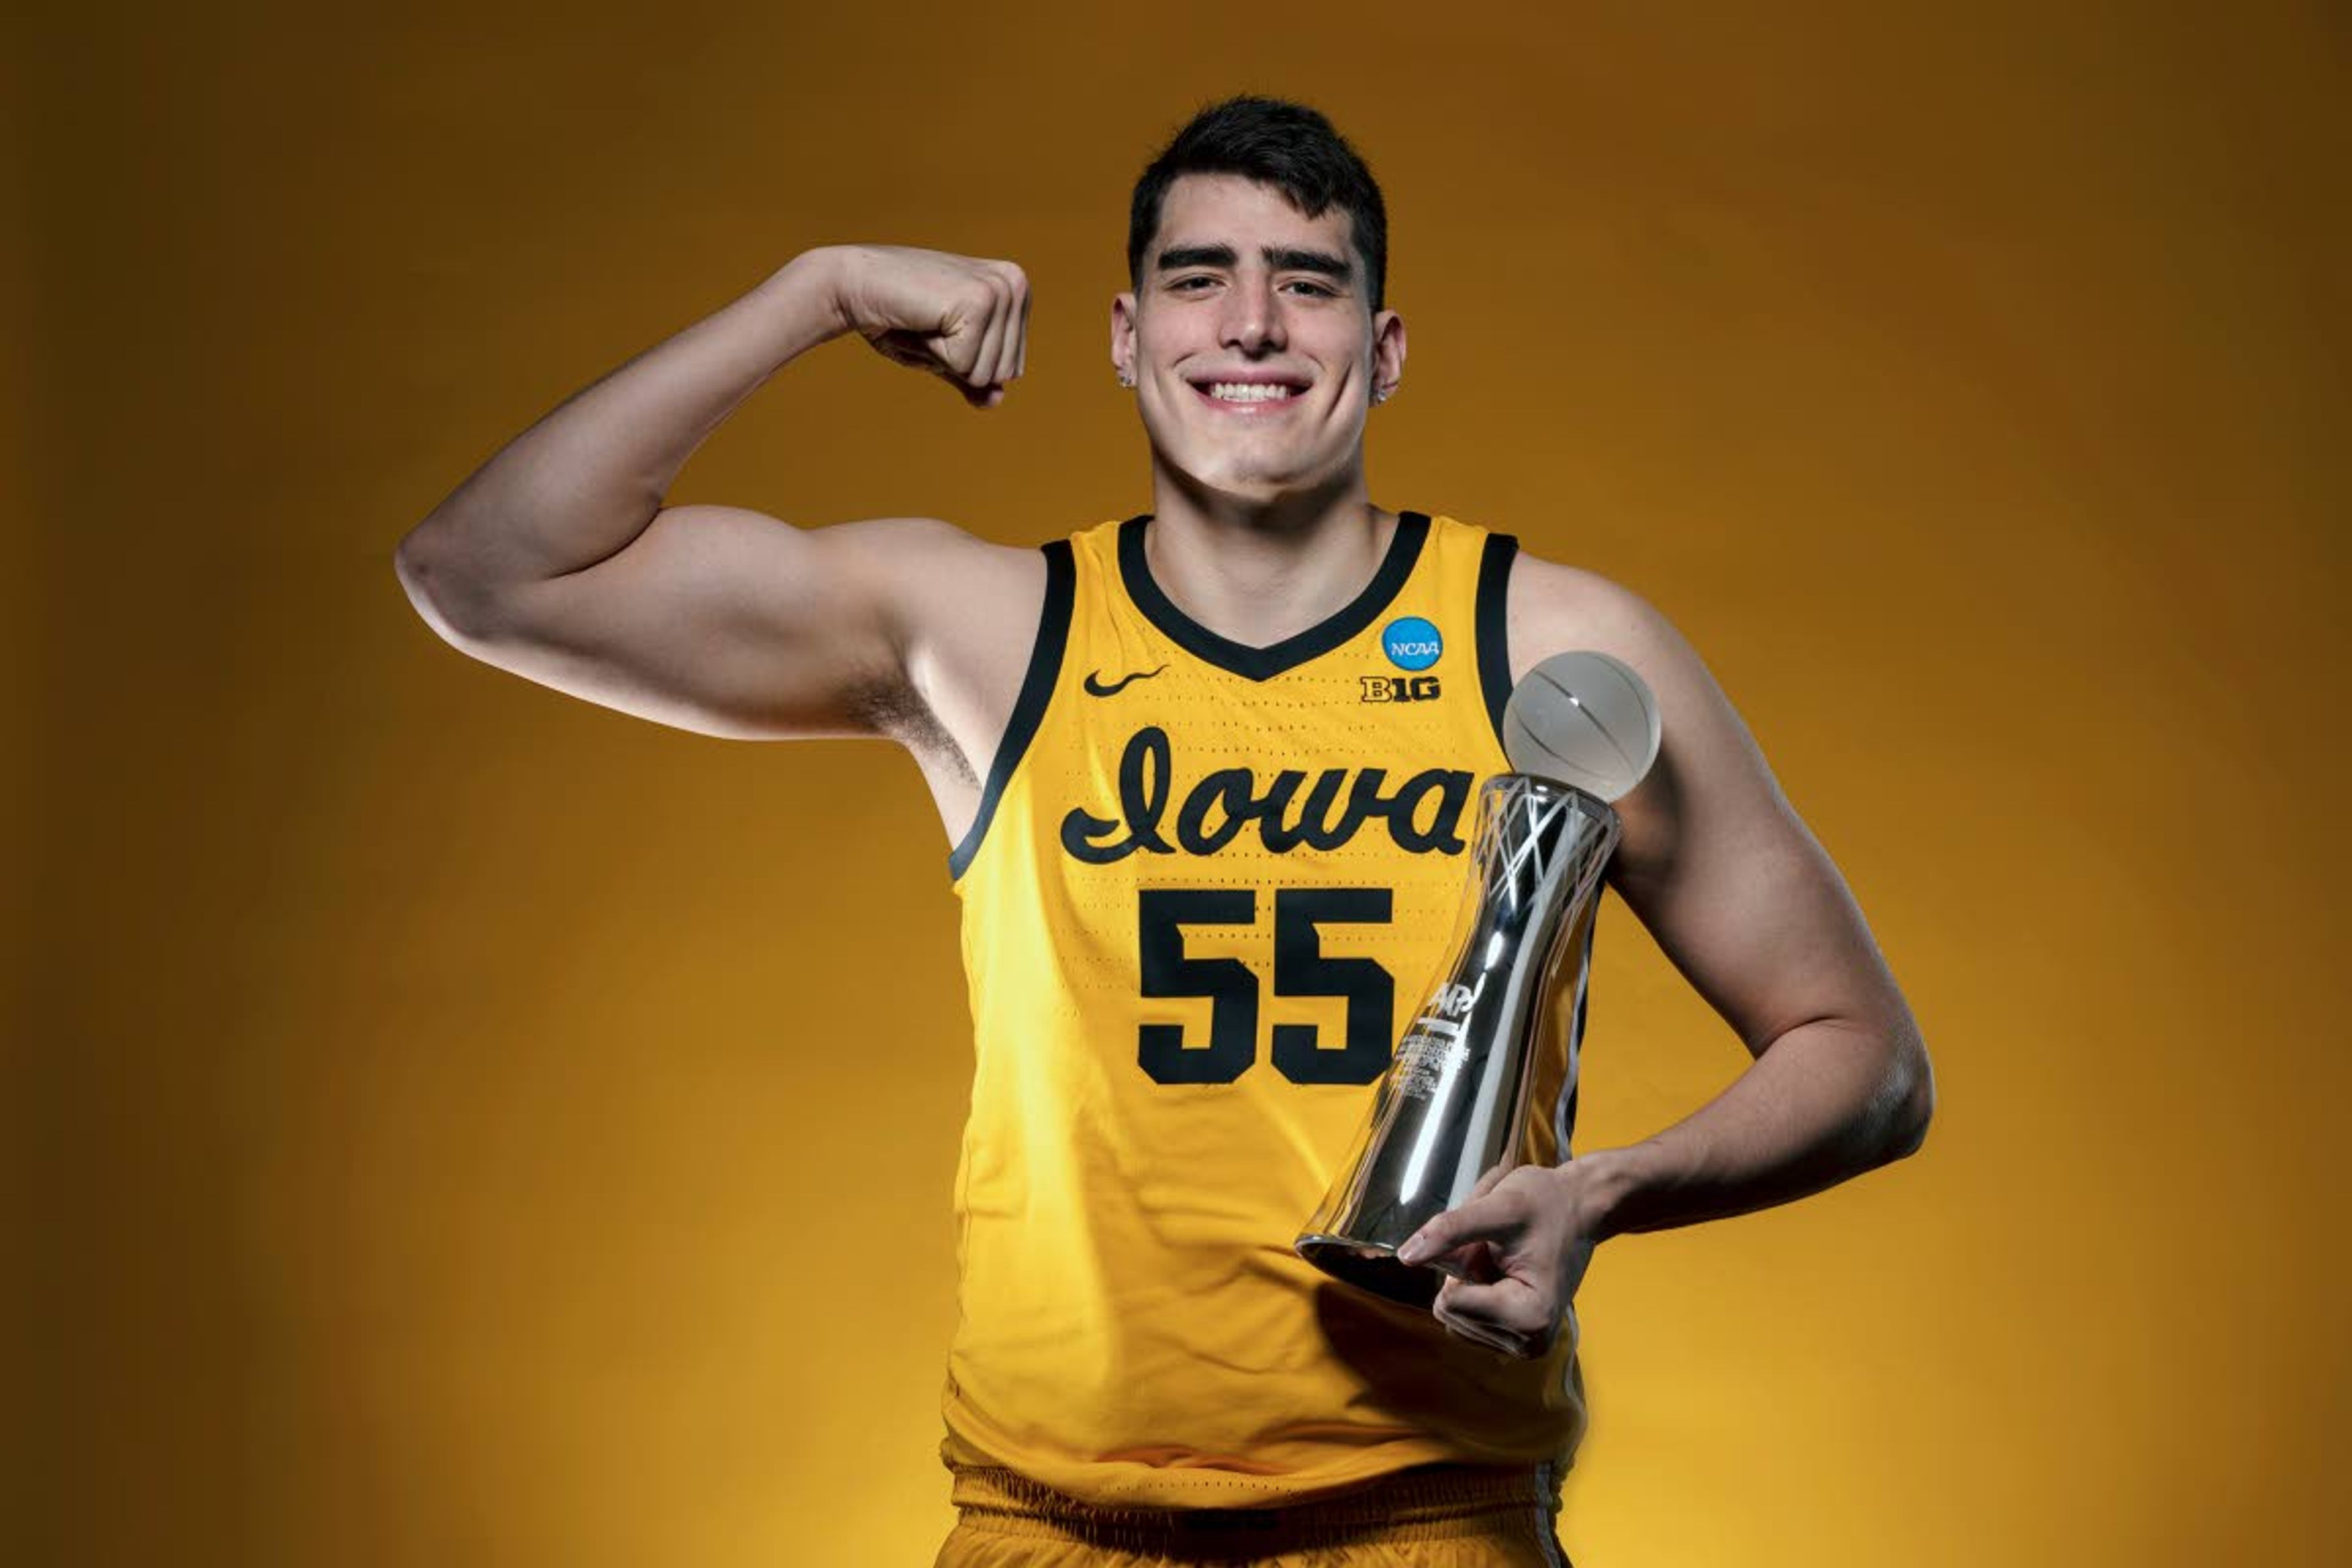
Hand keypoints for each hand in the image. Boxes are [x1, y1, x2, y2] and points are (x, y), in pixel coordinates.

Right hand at [821, 244, 1029, 408]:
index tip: (941, 328)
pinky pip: (966, 366)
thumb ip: (973, 378)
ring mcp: (1000, 290)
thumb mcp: (944, 355)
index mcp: (1016, 291)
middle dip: (959, 363)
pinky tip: (921, 321)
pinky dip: (935, 353)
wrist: (856, 285)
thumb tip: (997, 400)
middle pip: (1004, 373)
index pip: (1011, 368)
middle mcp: (1015, 284)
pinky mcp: (979, 300)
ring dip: (945, 358)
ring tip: (925, 323)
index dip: (967, 362)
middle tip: (930, 326)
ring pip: (986, 373)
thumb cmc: (899, 319)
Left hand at [1395, 1161, 1608, 1358]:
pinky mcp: (1520, 1340)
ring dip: (1470, 1285)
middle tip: (1500, 1251)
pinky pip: (1467, 1321)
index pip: (1449, 1301)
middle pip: (1450, 1313)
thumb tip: (1406, 1257)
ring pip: (1455, 1318)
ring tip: (1505, 1260)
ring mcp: (1525, 1345)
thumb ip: (1450, 1230)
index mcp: (1529, 1317)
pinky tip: (1505, 1273)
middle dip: (1465, 1276)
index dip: (1462, 1265)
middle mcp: (1529, 1342)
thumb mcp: (1497, 1207)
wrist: (1582, 1207)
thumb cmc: (1546, 1202)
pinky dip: (1476, 1294)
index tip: (1496, 1246)